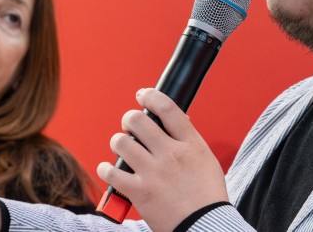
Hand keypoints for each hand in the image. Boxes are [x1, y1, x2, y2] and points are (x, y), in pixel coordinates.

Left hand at [98, 88, 229, 231]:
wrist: (204, 226)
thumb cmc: (207, 196)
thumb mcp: (206, 161)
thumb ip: (188, 140)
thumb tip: (173, 119)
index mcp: (191, 145)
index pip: (167, 108)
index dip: (150, 96)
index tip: (142, 95)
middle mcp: (171, 155)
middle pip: (137, 120)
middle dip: (129, 120)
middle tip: (130, 127)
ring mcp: (154, 173)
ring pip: (121, 142)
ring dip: (118, 143)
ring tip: (123, 149)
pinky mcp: (140, 192)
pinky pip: (111, 172)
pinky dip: (105, 170)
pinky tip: (110, 171)